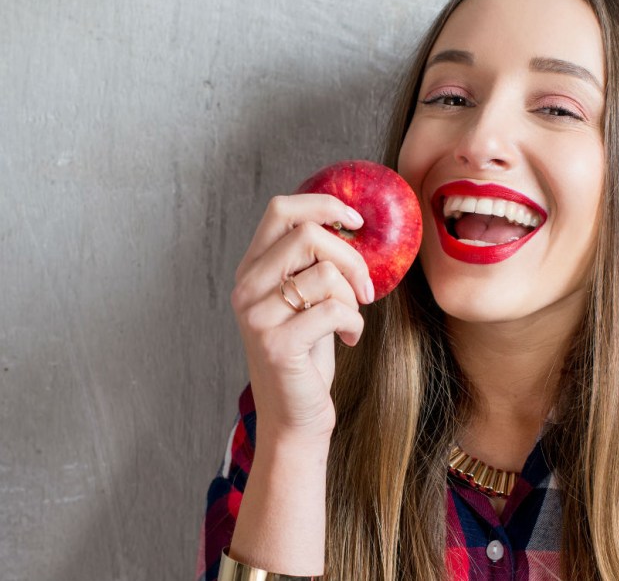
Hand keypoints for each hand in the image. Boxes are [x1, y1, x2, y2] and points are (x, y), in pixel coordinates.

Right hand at [230, 194, 374, 445]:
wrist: (294, 419)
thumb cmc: (308, 357)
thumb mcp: (308, 301)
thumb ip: (314, 264)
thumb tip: (352, 224)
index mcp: (253, 270)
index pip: (281, 210)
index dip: (324, 204)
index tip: (357, 220)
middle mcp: (247, 288)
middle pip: (307, 234)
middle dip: (350, 256)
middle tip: (365, 287)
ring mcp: (257, 316)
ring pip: (324, 273)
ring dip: (352, 296)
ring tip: (350, 320)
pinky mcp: (277, 344)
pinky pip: (334, 310)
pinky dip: (354, 323)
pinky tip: (349, 339)